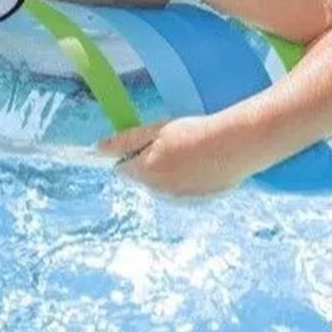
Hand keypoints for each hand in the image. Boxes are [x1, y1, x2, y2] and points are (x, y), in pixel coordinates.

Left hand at [99, 117, 248, 197]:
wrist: (233, 147)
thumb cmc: (193, 133)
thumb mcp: (156, 130)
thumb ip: (126, 141)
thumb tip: (98, 149)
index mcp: (145, 172)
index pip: (122, 169)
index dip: (129, 153)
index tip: (143, 141)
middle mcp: (158, 191)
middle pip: (143, 177)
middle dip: (149, 162)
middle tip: (170, 141)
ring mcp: (178, 199)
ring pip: (163, 185)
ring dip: (168, 171)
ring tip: (188, 151)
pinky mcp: (197, 201)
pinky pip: (182, 190)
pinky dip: (187, 178)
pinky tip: (200, 163)